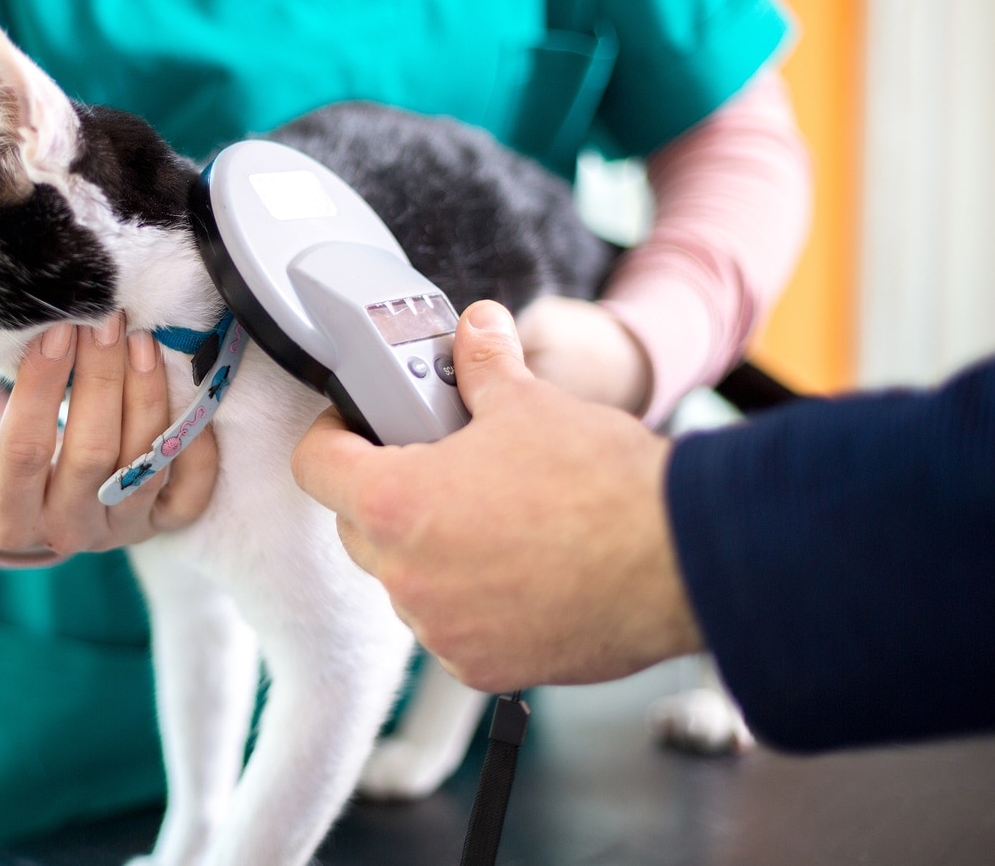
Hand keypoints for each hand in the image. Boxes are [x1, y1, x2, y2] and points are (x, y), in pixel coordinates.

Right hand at [0, 312, 216, 559]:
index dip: (40, 389)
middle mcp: (67, 531)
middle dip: (101, 379)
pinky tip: (186, 393)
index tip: (53, 331)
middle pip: (93, 452)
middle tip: (106, 320)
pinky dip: (197, 445)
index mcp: (5, 519)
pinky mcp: (160, 524)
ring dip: (147, 396)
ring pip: (144, 464)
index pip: (25, 450)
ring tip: (140, 338)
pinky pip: (191, 492)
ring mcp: (119, 530)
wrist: (25, 522)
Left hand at [292, 300, 701, 691]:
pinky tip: (518, 570)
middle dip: (384, 491)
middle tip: (436, 464)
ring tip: (491, 519)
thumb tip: (477, 328)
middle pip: (357, 525)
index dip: (333, 435)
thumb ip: (484, 364)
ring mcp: (442, 629)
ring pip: (406, 580)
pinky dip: (468, 599)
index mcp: (396, 503)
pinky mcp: (481, 667)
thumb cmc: (602, 485)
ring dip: (429, 550)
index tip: (359, 426)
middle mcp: (406, 577)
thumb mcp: (530, 403)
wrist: (680, 560)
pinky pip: (449, 626)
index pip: (314, 466)